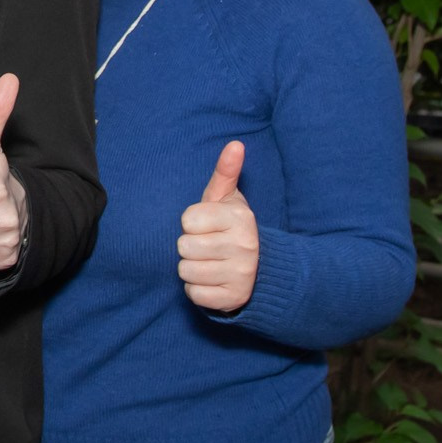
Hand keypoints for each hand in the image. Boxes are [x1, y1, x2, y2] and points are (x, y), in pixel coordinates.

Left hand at [178, 141, 257, 311]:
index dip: (191, 223)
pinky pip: (194, 294)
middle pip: (184, 246)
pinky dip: (197, 289)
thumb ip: (226, 171)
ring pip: (186, 271)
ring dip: (192, 268)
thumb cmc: (230, 227)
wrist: (258, 268)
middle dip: (189, 246)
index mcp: (240, 218)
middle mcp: (244, 246)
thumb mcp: (227, 198)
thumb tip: (235, 144)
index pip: (187, 220)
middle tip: (208, 245)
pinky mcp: (233, 298)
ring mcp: (241, 274)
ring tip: (210, 262)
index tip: (207, 226)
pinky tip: (212, 280)